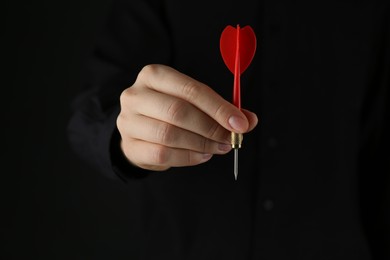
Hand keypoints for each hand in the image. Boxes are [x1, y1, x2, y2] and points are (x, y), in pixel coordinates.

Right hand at [117, 64, 257, 170]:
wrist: (137, 129)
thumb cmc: (168, 111)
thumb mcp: (192, 102)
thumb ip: (219, 108)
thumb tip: (249, 120)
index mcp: (154, 75)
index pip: (191, 90)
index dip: (219, 108)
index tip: (240, 123)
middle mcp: (136, 95)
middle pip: (178, 111)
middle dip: (211, 128)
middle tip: (230, 140)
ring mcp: (128, 121)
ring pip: (169, 135)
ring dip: (201, 144)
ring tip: (219, 148)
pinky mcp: (129, 145)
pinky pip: (162, 154)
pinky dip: (188, 157)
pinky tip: (202, 155)